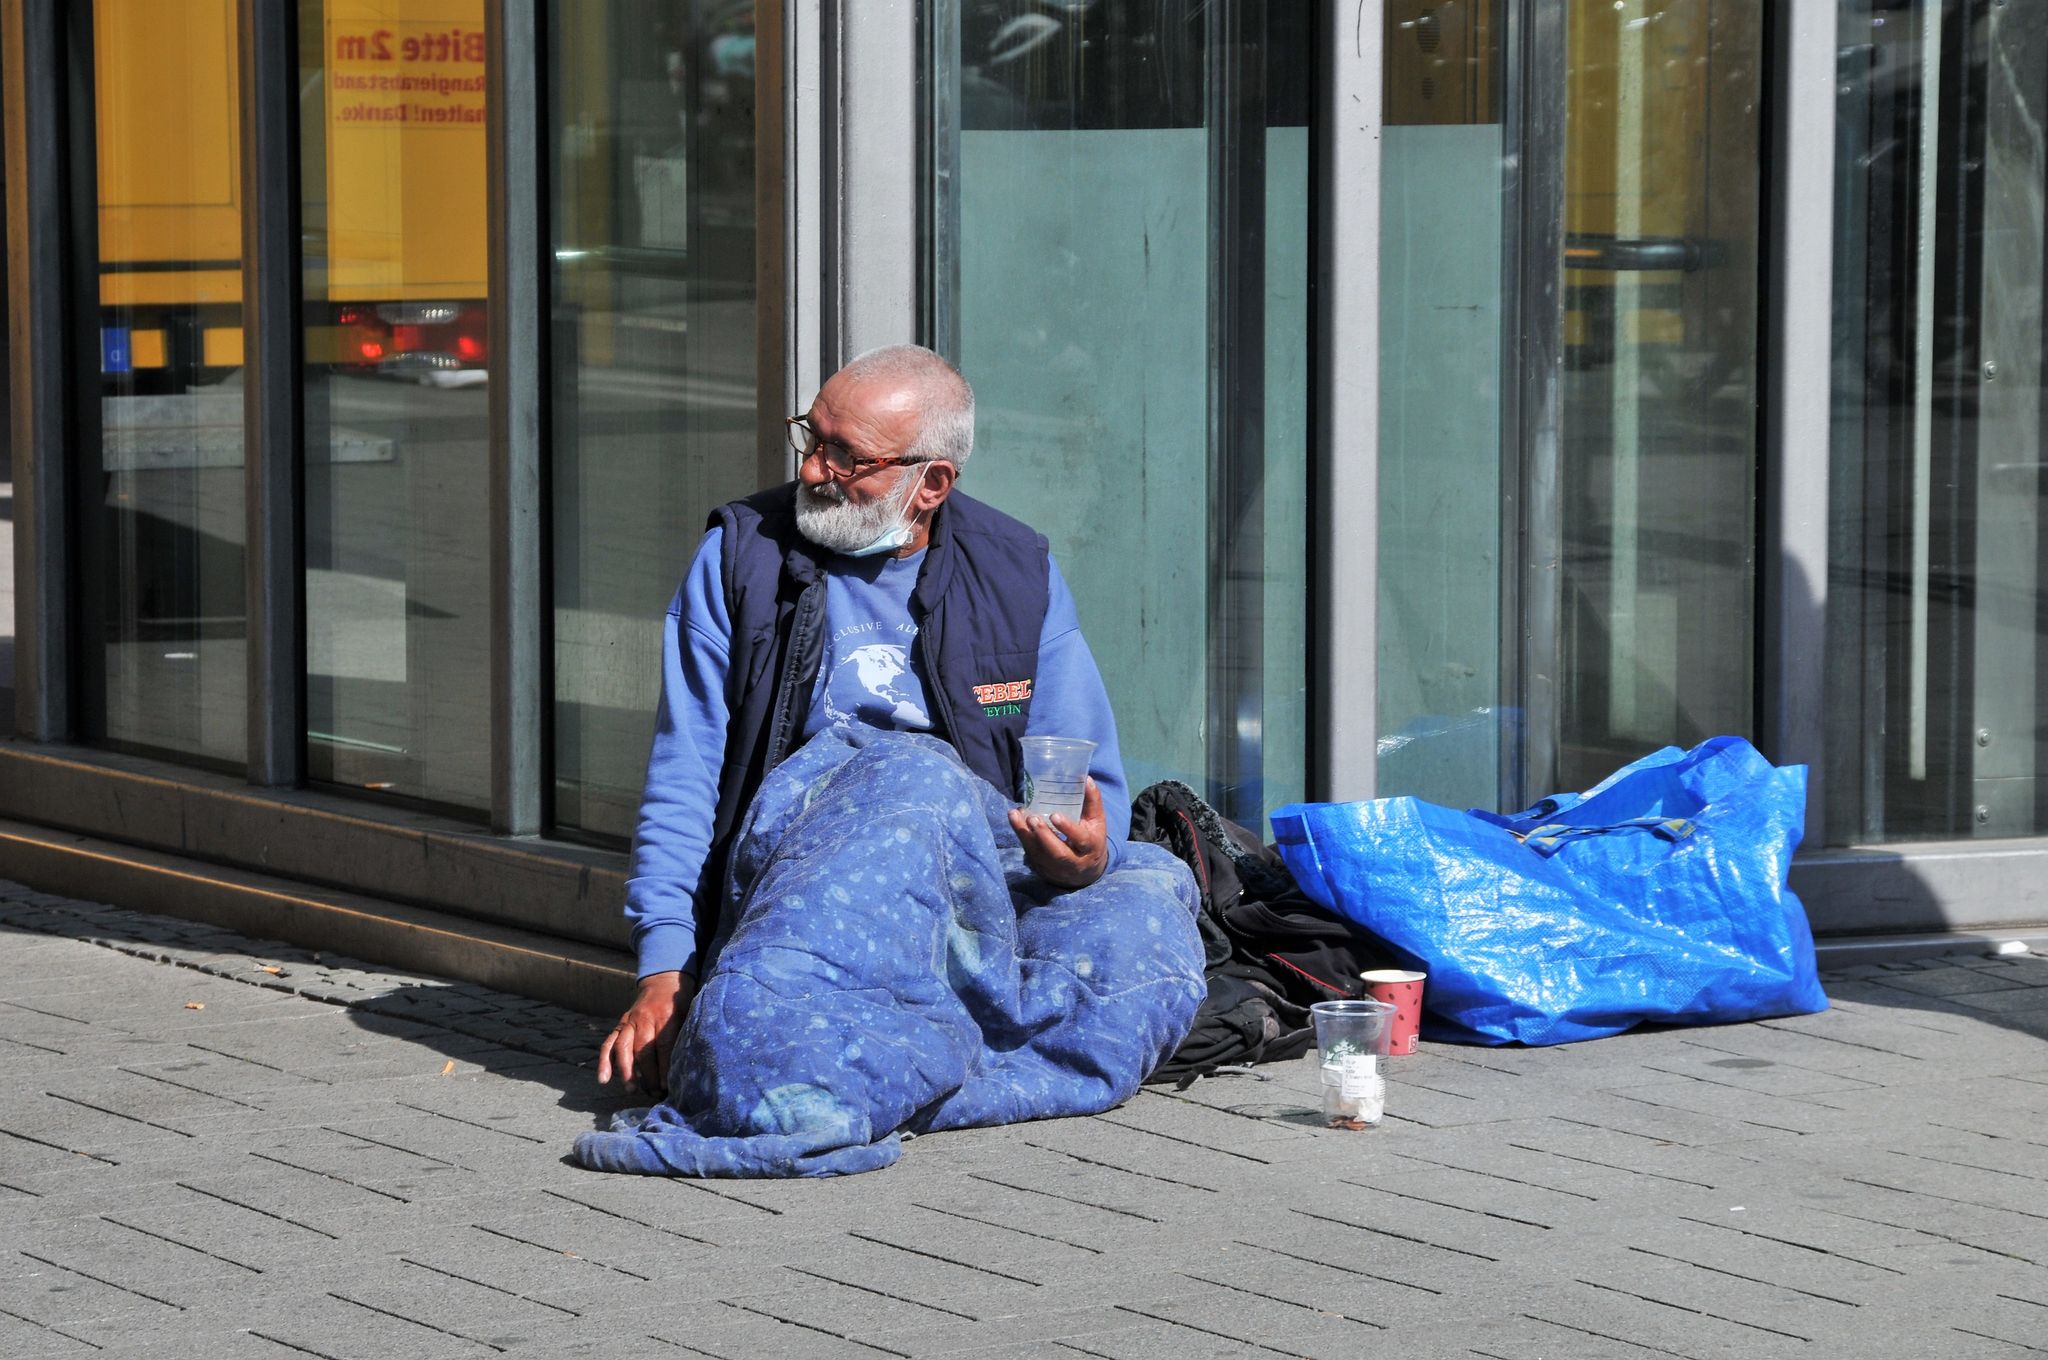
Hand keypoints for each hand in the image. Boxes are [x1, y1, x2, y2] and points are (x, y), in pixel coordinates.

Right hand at [598, 970, 695, 1095]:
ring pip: (623, 1048)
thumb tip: (687, 1063)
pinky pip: (609, 1043)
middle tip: (654, 1093)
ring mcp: (630, 1020)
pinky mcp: (621, 1024)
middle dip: (648, 1075)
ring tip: (632, 1090)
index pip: (664, 1045)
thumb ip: (685, 1033)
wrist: (664, 979)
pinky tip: (604, 1078)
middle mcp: (644, 1017)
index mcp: (666, 1014)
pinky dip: (604, 1061)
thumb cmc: (681, 1000)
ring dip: (626, 1071)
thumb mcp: (689, 1011)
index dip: (665, 1067)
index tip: (667, 1086)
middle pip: (643, 1050)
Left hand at [1008, 776, 1110, 888]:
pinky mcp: (1042, 868)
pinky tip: (1015, 820)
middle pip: (1057, 852)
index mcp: (1090, 846)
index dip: (1067, 828)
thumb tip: (1086, 778)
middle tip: (1032, 818)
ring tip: (1015, 815)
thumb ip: (1092, 801)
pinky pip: (1029, 853)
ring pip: (1038, 853)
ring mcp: (1055, 867)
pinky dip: (1021, 836)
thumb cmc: (1090, 838)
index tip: (1054, 815)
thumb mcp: (1096, 821)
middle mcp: (1073, 860)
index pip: (1080, 838)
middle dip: (1043, 835)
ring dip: (1024, 834)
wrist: (1085, 870)